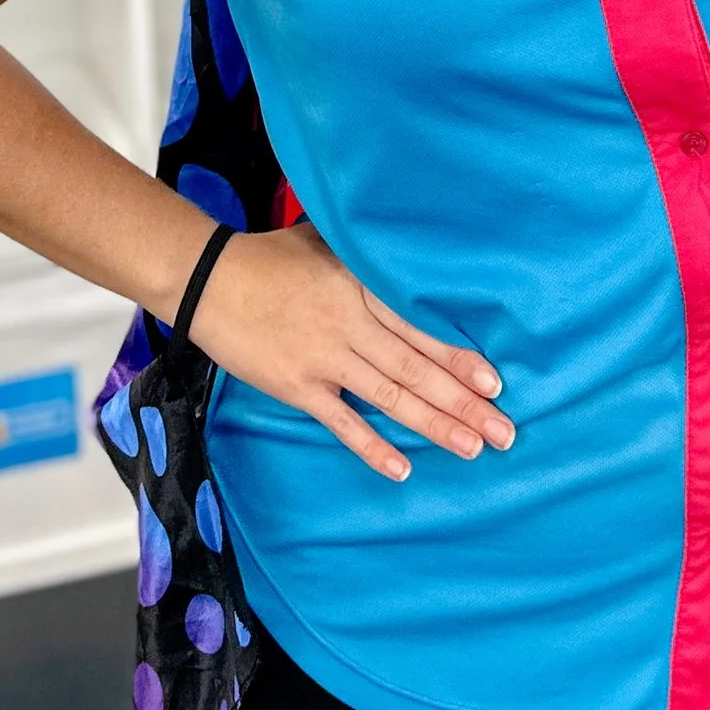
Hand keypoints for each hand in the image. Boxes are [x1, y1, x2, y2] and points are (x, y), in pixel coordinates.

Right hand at [192, 223, 515, 482]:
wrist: (206, 279)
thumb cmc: (268, 256)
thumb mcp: (326, 242)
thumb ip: (368, 256)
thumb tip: (409, 254)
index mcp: (361, 287)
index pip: (422, 328)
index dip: (459, 357)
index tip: (494, 382)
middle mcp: (350, 324)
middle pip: (417, 368)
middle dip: (464, 402)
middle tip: (503, 430)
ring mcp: (323, 358)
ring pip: (390, 397)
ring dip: (434, 425)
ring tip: (472, 448)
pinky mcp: (297, 386)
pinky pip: (342, 422)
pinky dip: (372, 446)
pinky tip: (402, 467)